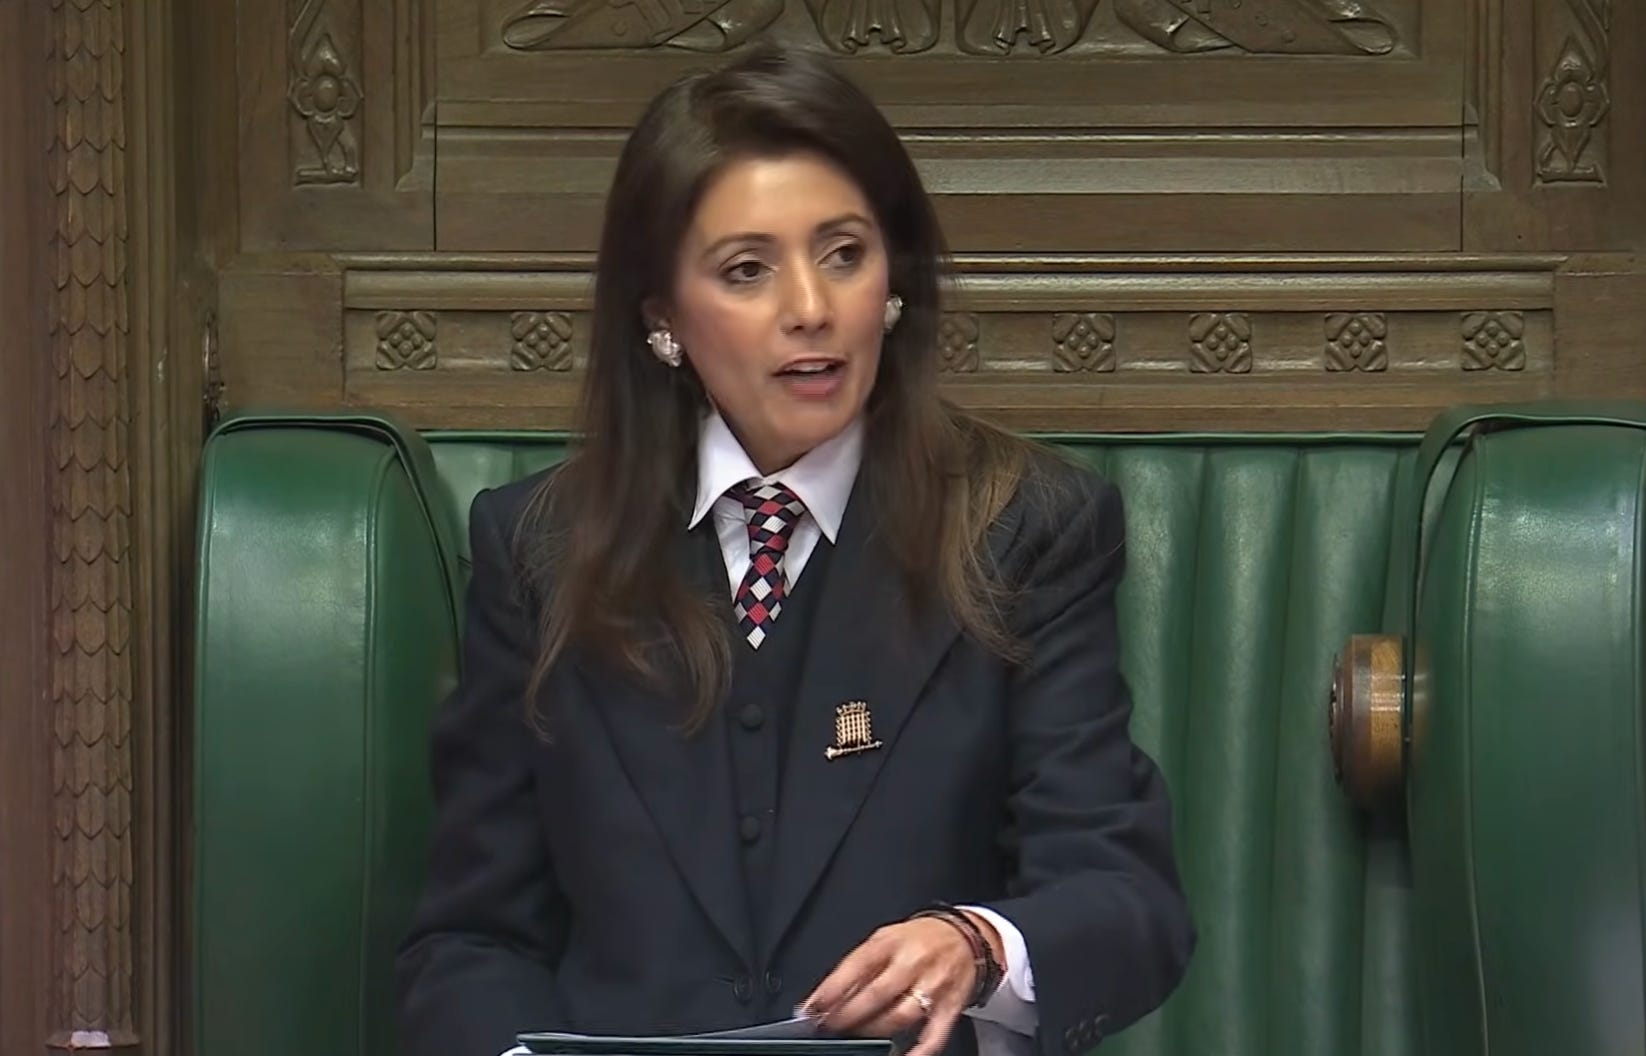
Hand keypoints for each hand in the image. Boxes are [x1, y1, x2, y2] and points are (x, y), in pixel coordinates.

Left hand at [802, 912, 1003, 1055]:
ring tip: (854, 1038)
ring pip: (899, 1017)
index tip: (811, 1008)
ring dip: (872, 1032)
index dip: (830, 990)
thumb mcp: (885, 939)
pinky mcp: (950, 1008)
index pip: (855, 966)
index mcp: (891, 942)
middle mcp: (912, 963)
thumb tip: (827, 995)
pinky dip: (917, 1053)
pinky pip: (933, 1036)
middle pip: (875, 995)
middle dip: (846, 1016)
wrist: (966, 936)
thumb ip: (859, 965)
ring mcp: (933, 986)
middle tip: (827, 1027)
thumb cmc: (919, 939)